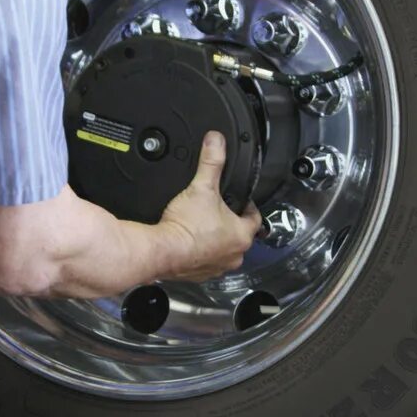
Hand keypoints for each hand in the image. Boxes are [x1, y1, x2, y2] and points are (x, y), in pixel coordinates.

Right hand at [157, 132, 261, 279]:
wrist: (161, 251)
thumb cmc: (185, 227)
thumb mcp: (202, 187)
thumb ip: (211, 162)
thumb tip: (216, 141)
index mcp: (242, 236)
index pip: (254, 218)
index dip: (247, 206)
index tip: (240, 200)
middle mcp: (233, 255)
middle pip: (239, 236)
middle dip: (230, 224)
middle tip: (217, 212)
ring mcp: (217, 267)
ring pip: (222, 251)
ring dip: (215, 241)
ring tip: (202, 227)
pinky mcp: (199, 274)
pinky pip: (205, 262)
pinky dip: (200, 253)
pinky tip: (189, 242)